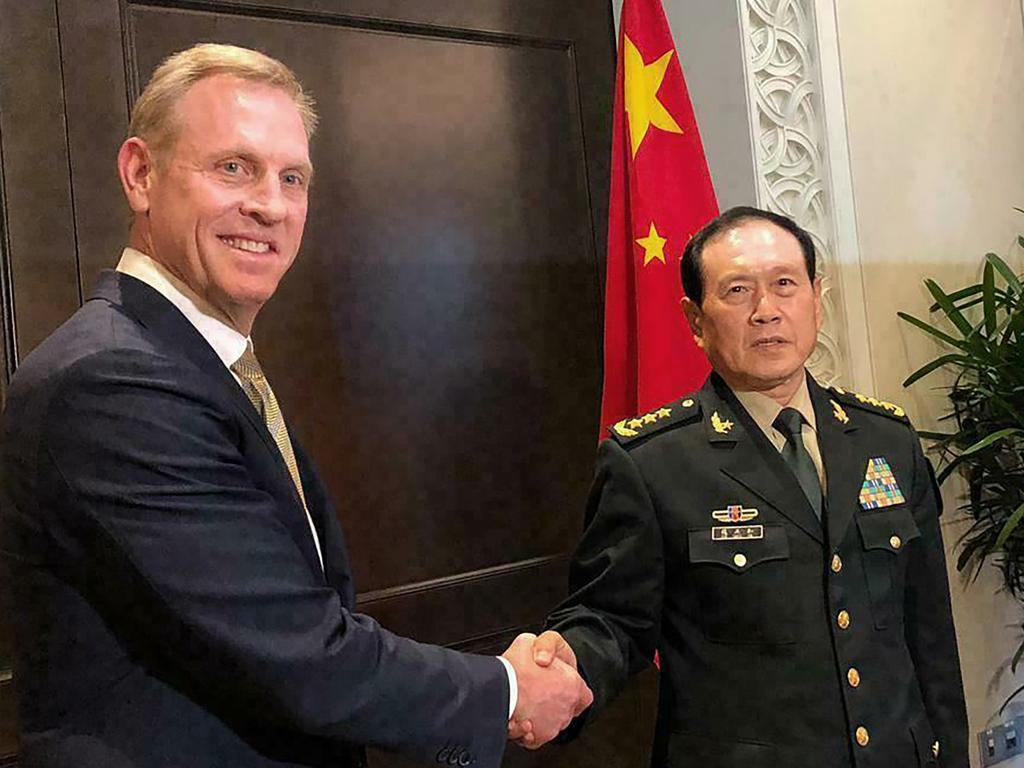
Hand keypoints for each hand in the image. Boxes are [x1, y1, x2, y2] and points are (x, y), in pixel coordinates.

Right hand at [502, 632, 591, 748]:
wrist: (496, 689)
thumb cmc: (514, 667)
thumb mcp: (529, 640)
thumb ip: (543, 646)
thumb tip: (542, 656)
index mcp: (572, 685)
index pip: (584, 694)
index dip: (572, 690)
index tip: (560, 687)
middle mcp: (566, 708)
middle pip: (564, 708)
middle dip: (550, 702)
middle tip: (534, 693)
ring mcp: (553, 726)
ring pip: (549, 723)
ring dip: (537, 716)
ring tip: (521, 705)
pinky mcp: (537, 738)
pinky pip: (536, 738)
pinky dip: (527, 732)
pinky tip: (517, 720)